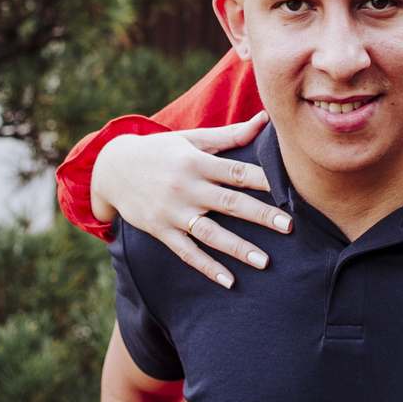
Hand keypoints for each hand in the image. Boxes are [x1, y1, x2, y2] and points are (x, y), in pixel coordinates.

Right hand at [91, 116, 291, 287]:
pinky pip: (187, 252)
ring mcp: (172, 212)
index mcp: (197, 162)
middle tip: (289, 225)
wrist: (111, 168)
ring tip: (264, 262)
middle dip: (260, 215)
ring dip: (238, 248)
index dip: (265, 181)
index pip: (237, 172)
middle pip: (229, 203)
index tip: (291, 189)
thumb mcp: (192, 139)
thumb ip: (229, 135)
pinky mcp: (161, 230)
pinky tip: (229, 281)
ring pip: (210, 233)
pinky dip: (207, 267)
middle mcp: (186, 187)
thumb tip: (264, 120)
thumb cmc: (160, 150)